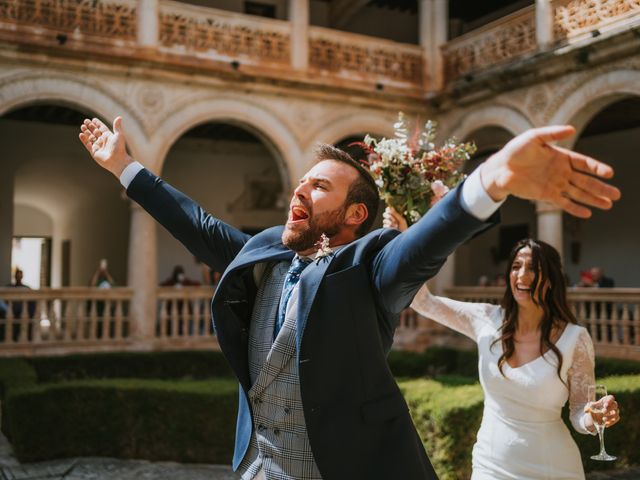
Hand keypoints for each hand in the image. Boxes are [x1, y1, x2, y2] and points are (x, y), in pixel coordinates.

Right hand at [79, 116, 132, 177]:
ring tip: (82, 126)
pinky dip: (84, 140)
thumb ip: (117, 126)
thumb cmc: (119, 148)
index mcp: (109, 137)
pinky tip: (81, 134)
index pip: (102, 128)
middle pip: (95, 132)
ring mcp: (98, 147)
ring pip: (90, 138)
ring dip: (86, 132)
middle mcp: (103, 141)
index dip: (98, 124)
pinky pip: (87, 145)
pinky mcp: (94, 152)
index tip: (93, 119)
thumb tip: (119, 117)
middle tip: (85, 121)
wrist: (117, 161)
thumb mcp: (119, 135)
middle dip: (90, 127)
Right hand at [383, 207, 407, 231]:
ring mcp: (387, 224)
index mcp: (394, 215)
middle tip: (394, 220)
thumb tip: (391, 207)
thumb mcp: (401, 220)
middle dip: (389, 216)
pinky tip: (394, 229)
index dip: (388, 210)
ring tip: (396, 225)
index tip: (389, 210)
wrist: (403, 235)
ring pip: (384, 220)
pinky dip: (389, 227)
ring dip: (390, 222)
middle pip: (384, 214)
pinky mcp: (386, 229)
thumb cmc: (404, 227)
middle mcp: (390, 219)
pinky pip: (385, 225)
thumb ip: (395, 214)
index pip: (388, 210)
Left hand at [480, 126, 620, 217]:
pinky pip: (563, 203)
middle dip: (601, 188)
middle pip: (586, 181)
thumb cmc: (516, 150)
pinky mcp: (546, 195)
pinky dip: (575, 208)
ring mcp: (555, 184)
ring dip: (593, 200)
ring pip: (578, 194)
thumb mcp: (534, 137)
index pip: (585, 163)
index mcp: (562, 157)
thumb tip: (572, 128)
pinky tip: (587, 213)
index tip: (609, 173)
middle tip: (617, 195)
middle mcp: (562, 172)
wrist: (500, 168)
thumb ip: (552, 133)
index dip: (597, 168)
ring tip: (608, 205)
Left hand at [584, 394, 619, 428]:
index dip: (609, 400)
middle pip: (614, 405)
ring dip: (610, 417)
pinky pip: (616, 419)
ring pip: (616, 413)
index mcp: (606, 400)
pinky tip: (606, 424)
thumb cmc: (593, 408)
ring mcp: (614, 411)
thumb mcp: (589, 407)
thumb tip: (586, 411)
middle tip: (603, 412)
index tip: (605, 405)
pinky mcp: (615, 417)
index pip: (611, 398)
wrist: (595, 416)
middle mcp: (612, 405)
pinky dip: (612, 422)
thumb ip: (588, 407)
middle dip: (609, 408)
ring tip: (603, 419)